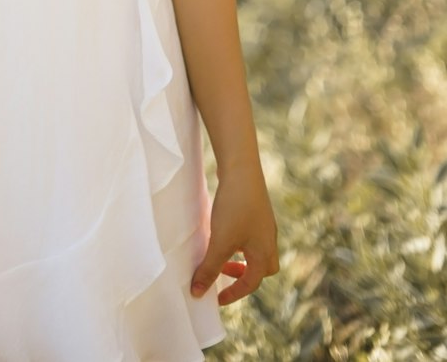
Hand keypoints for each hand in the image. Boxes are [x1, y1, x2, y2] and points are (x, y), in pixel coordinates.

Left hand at [190, 161, 279, 305]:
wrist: (242, 168)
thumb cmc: (234, 207)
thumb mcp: (220, 241)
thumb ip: (209, 268)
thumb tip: (197, 292)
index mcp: (264, 253)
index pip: (251, 283)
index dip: (234, 293)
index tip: (216, 299)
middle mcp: (269, 239)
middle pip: (264, 268)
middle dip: (245, 276)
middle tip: (225, 273)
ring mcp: (265, 223)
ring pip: (257, 249)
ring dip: (241, 257)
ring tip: (221, 252)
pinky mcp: (257, 208)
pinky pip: (252, 234)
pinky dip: (239, 240)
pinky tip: (224, 229)